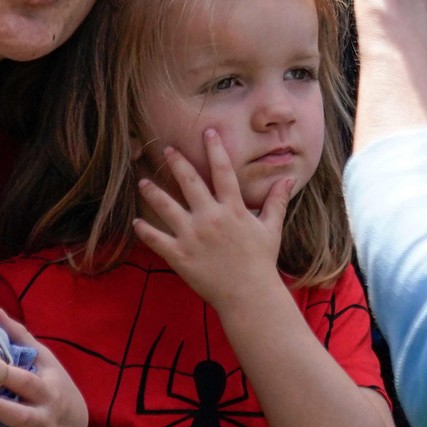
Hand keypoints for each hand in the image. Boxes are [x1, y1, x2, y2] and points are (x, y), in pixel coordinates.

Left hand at [133, 132, 290, 314]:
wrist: (249, 295)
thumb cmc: (261, 262)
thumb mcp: (271, 228)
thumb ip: (277, 201)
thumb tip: (290, 179)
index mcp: (233, 209)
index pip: (223, 171)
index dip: (215, 149)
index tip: (207, 131)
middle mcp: (211, 218)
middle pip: (188, 182)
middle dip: (176, 162)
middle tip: (166, 149)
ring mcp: (192, 236)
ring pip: (166, 207)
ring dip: (153, 192)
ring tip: (143, 182)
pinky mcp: (180, 256)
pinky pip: (157, 240)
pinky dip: (145, 231)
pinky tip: (136, 222)